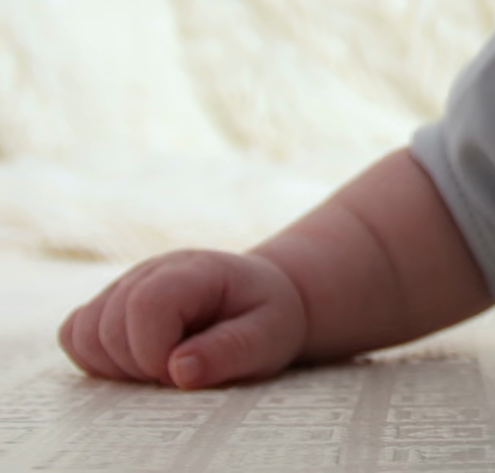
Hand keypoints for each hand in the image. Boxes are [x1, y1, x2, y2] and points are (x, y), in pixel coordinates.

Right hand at [59, 249, 307, 388]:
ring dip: (117, 368)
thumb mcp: (269, 337)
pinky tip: (138, 364)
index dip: (154, 352)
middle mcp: (150, 272)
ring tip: (162, 368)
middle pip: (107, 327)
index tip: (182, 373)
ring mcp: (123, 287)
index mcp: (195, 271)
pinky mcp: (106, 307)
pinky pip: (74, 338)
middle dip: (139, 367)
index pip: (147, 304)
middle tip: (181, 373)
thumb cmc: (265, 319)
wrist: (257, 301)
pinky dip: (98, 361)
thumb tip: (178, 370)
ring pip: (82, 335)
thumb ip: (230, 352)